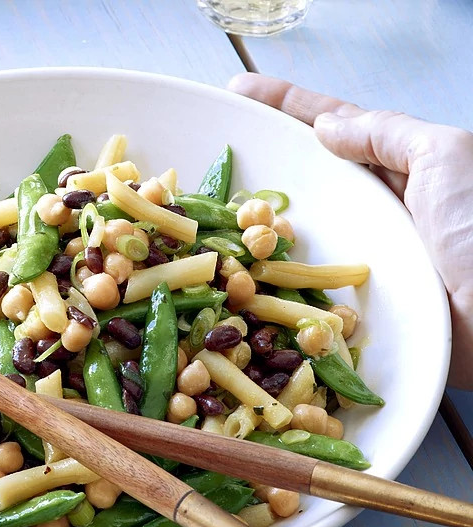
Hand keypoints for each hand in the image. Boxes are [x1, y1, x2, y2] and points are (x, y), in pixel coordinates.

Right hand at [229, 73, 472, 387]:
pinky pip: (297, 286)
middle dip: (262, 159)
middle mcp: (381, 213)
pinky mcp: (351, 310)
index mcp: (407, 170)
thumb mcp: (446, 155)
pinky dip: (265, 279)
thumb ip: (388, 134)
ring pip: (295, 231)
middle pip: (310, 176)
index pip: (340, 127)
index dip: (288, 105)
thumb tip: (327, 127)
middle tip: (209, 147)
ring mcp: (362, 260)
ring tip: (207, 205)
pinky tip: (235, 269)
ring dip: (251, 222)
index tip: (239, 91)